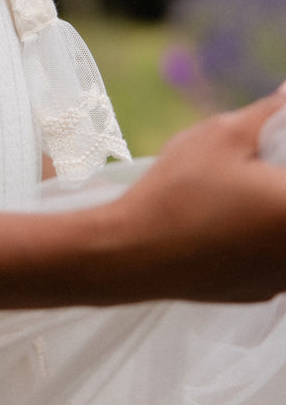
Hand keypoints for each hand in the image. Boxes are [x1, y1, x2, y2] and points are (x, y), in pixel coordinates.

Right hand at [105, 88, 285, 303]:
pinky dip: (257, 238)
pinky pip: (271, 257)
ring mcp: (281, 278)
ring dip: (270, 211)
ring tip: (235, 193)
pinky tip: (223, 222)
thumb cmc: (179, 190)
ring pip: (282, 233)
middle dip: (275, 181)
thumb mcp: (224, 134)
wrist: (134, 253)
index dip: (282, 155)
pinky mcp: (260, 292)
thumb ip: (271, 112)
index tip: (266, 147)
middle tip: (253, 164)